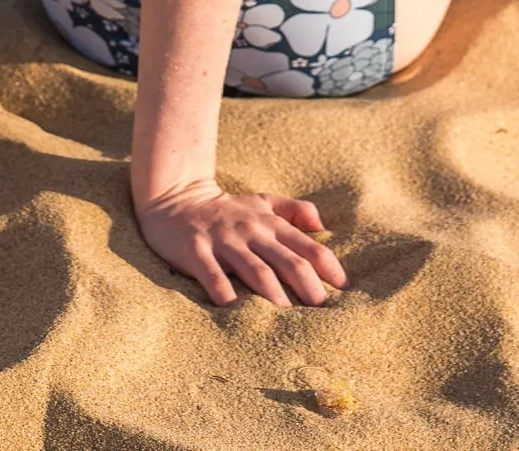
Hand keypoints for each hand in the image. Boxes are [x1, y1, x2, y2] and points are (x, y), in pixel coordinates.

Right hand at [134, 179, 347, 306]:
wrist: (175, 198)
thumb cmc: (225, 209)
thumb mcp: (261, 201)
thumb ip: (293, 209)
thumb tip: (322, 224)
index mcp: (269, 223)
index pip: (307, 247)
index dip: (328, 268)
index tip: (344, 290)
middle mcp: (251, 232)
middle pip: (287, 262)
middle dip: (308, 288)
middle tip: (321, 313)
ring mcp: (224, 242)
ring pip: (256, 271)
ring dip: (275, 296)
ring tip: (288, 320)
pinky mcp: (196, 252)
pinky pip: (213, 275)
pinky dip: (224, 293)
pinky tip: (234, 312)